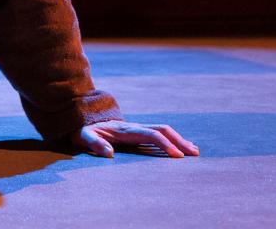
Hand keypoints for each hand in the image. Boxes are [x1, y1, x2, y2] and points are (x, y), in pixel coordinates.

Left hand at [72, 120, 199, 158]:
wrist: (82, 120)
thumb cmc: (83, 131)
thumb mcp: (84, 137)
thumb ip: (95, 143)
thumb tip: (109, 153)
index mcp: (125, 130)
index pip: (150, 135)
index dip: (164, 144)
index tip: (177, 156)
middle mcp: (134, 126)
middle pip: (162, 130)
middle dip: (179, 140)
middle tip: (194, 154)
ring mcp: (136, 128)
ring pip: (162, 130)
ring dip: (178, 139)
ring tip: (194, 151)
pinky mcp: (137, 132)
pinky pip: (158, 134)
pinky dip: (171, 139)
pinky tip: (179, 147)